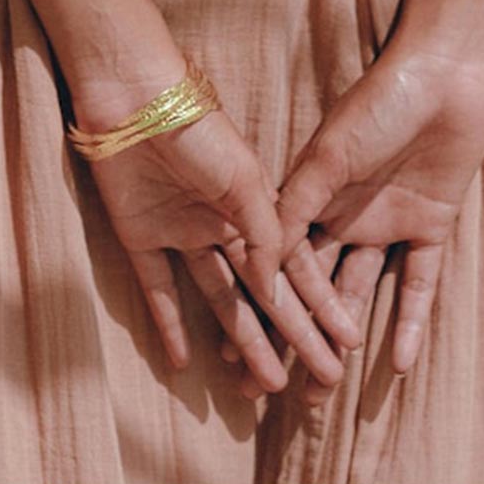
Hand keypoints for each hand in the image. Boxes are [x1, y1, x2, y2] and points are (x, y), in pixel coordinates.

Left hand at [88, 106, 360, 393]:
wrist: (134, 99)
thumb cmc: (198, 129)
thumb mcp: (245, 181)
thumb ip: (266, 236)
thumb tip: (278, 292)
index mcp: (253, 206)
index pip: (294, 265)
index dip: (321, 303)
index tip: (349, 340)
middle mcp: (222, 225)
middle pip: (263, 291)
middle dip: (294, 334)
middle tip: (324, 379)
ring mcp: (182, 233)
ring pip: (220, 300)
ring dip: (245, 341)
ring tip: (271, 384)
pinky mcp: (141, 239)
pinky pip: (159, 291)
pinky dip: (169, 328)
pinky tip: (185, 366)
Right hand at [277, 46, 483, 378]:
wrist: (442, 74)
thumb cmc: (378, 103)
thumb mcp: (329, 155)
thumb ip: (296, 206)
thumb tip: (256, 260)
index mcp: (311, 193)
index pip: (278, 260)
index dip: (257, 304)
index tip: (231, 348)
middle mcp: (343, 214)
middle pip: (313, 286)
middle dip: (291, 334)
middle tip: (272, 386)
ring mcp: (387, 224)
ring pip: (360, 294)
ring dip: (344, 337)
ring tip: (325, 388)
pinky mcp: (431, 229)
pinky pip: (420, 285)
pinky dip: (411, 323)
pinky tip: (399, 363)